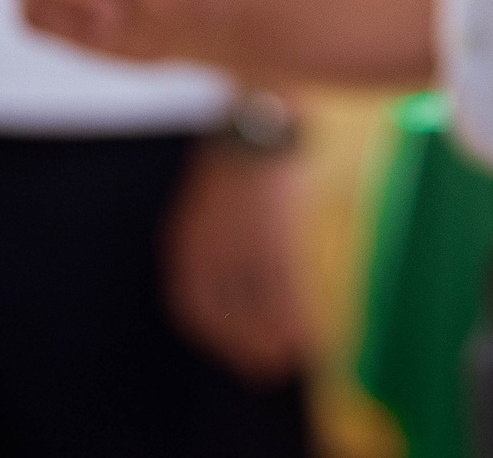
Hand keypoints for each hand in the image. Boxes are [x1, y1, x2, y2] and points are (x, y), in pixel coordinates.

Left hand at [163, 145, 310, 382]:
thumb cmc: (241, 163)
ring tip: (288, 361)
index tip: (241, 355)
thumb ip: (220, 248)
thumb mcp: (216, 211)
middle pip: (226, 314)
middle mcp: (208, 250)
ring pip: (257, 306)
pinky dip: (295, 315)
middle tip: (267, 372)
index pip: (194, 306)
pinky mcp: (276, 235)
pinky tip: (306, 332)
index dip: (219, 338)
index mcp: (186, 243)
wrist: (261, 120)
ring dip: (272, 338)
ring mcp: (242, 243)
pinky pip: (285, 288)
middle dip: (246, 346)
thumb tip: (240, 289)